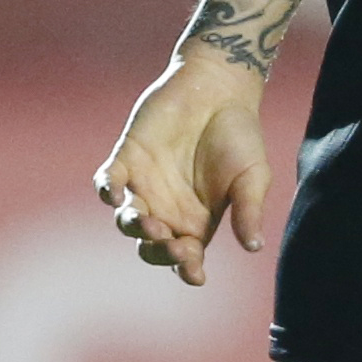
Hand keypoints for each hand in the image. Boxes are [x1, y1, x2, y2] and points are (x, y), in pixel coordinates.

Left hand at [92, 49, 273, 286]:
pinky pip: (108, 182)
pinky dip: (108, 190)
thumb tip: (254, 247)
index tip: (194, 273)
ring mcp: (144, 186)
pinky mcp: (126, 159)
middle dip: (157, 252)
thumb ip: (248, 210)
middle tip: (172, 243)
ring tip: (147, 220)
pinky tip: (115, 193)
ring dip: (134, 225)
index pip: (186, 255)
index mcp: (197, 220)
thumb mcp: (252, 175)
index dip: (186, 268)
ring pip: (127, 219)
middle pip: (150, 246)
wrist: (220, 88)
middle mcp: (167, 210)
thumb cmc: (240, 135)